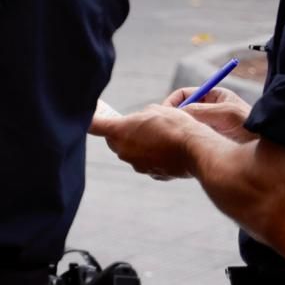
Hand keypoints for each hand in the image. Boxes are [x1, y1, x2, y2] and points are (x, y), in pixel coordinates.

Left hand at [90, 105, 207, 179]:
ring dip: (140, 145)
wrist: (197, 150)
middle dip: (121, 133)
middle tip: (136, 125)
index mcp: (119, 132)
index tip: (86, 118)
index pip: (94, 125)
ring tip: (160, 137)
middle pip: (114, 141)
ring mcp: (136, 164)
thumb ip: (140, 116)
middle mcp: (123, 150)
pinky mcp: (151, 174)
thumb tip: (140, 123)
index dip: (89, 120)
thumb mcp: (156, 110)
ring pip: (132, 152)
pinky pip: (147, 163)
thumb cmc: (176, 125)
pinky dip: (154, 157)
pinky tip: (169, 150)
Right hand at [162, 85, 255, 143]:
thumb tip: (175, 112)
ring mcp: (207, 125)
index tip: (164, 113)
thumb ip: (199, 110)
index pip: (184, 94)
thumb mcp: (225, 113)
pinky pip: (188, 138)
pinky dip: (183, 141)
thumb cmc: (249, 128)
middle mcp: (209, 109)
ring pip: (184, 124)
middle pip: (181, 109)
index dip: (172, 102)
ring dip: (178, 130)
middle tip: (164, 127)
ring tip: (175, 138)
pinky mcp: (206, 140)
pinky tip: (183, 147)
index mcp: (213, 97)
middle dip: (173, 117)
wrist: (260, 150)